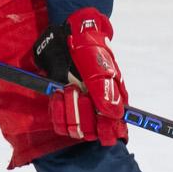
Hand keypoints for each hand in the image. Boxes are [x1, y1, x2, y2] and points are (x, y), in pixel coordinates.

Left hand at [36, 9, 126, 145]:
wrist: (71, 37)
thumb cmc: (91, 51)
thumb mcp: (100, 68)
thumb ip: (106, 92)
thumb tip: (114, 115)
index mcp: (114, 103)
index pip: (115, 130)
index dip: (108, 131)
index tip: (100, 121)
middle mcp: (98, 110)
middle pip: (93, 133)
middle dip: (83, 115)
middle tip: (79, 92)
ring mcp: (80, 110)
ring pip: (76, 131)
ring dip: (69, 111)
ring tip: (68, 89)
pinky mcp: (64, 108)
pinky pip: (60, 124)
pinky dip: (57, 111)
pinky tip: (58, 95)